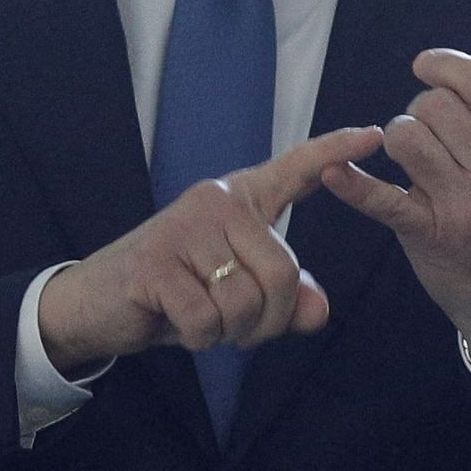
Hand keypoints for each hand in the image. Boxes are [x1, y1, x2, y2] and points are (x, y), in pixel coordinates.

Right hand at [37, 124, 387, 377]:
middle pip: (283, 273)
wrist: (96, 306)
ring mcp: (185, 227)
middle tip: (233, 325)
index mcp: (242, 201)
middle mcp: (217, 202)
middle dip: (267, 321)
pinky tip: (175, 322)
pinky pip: (208, 319)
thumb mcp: (241, 298)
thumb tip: (318, 311)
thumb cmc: (178, 295)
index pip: (294, 170)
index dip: (334, 152)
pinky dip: (199, 337)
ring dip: (230, 332)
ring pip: (247, 301)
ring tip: (201, 317)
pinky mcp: (157, 262)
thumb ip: (287, 301)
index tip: (375, 133)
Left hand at [322, 22, 470, 368]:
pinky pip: (381, 198)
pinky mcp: (430, 235)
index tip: (426, 68)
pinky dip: (352, 184)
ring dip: (401, 140)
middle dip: (427, 110)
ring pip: (404, 137)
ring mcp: (467, 208)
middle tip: (439, 137)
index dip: (446, 66)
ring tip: (419, 160)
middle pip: (436, 106)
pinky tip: (332, 170)